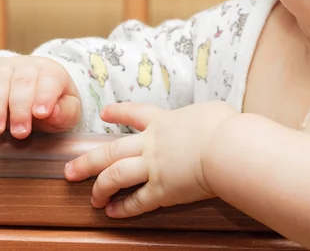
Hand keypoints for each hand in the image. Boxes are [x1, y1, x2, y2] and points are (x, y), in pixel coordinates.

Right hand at [0, 56, 80, 137]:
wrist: (37, 97)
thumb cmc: (55, 104)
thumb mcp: (68, 110)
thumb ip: (66, 111)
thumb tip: (53, 112)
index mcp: (53, 71)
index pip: (50, 79)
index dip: (45, 97)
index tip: (41, 114)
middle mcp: (30, 66)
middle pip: (24, 81)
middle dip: (21, 108)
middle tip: (21, 132)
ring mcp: (9, 68)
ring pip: (3, 82)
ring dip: (0, 107)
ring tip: (1, 129)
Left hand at [64, 101, 236, 217]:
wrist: (226, 148)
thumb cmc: (224, 126)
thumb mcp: (209, 110)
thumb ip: (199, 116)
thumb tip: (204, 120)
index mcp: (164, 121)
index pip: (136, 113)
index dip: (118, 112)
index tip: (105, 112)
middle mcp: (152, 143)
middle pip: (111, 151)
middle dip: (88, 161)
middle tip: (71, 170)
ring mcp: (154, 167)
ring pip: (115, 176)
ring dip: (100, 188)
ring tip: (93, 198)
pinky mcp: (162, 191)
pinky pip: (136, 202)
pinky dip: (123, 208)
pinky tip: (113, 212)